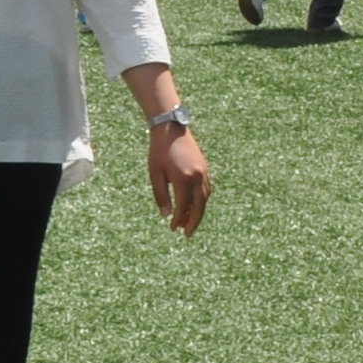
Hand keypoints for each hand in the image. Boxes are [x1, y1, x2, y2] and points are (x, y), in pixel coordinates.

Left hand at [147, 120, 210, 235]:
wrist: (171, 128)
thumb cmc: (159, 150)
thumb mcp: (155, 173)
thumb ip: (160, 195)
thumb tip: (166, 215)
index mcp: (184, 179)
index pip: (183, 206)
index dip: (178, 219)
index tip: (172, 229)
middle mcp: (197, 177)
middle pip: (199, 206)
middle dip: (193, 222)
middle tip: (187, 234)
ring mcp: (203, 172)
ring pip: (205, 198)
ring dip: (198, 212)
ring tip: (190, 223)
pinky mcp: (205, 168)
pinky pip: (207, 189)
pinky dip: (202, 200)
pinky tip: (195, 205)